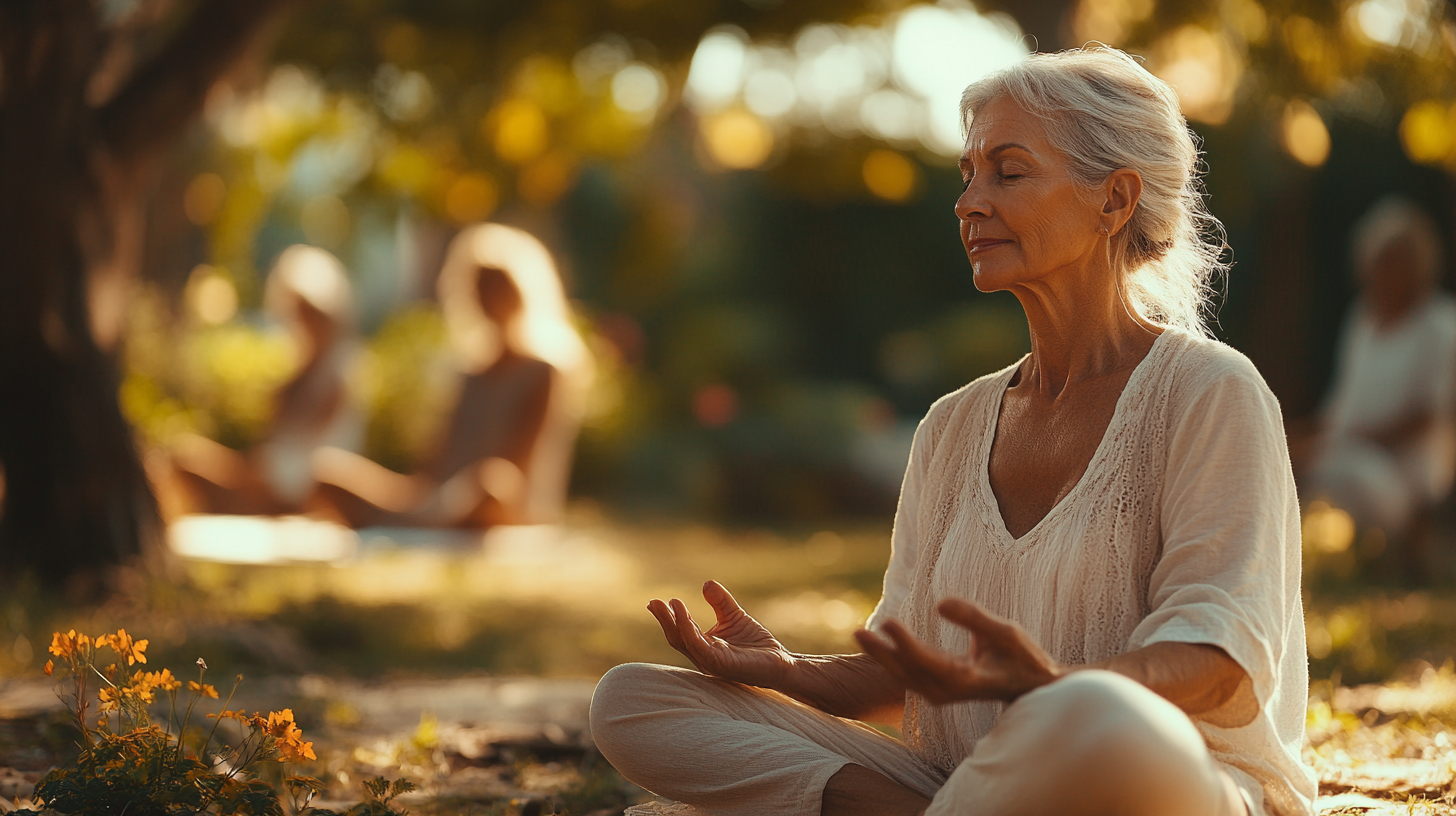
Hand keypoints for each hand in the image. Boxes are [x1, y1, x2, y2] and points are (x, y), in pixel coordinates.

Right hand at [649, 581, 793, 687]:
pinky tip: (687, 619)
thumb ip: (720, 602)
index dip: (668, 617)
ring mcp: (713, 663)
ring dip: (677, 624)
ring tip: (671, 604)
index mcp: (704, 647)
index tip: (655, 601)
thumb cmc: (756, 644)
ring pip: (687, 644)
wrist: (781, 662)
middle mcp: (704, 657)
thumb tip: (706, 583)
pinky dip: (692, 633)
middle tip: (653, 602)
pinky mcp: (724, 666)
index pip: (680, 632)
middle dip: (665, 621)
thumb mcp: (734, 616)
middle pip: (678, 639)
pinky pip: (703, 650)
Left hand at [854, 598, 1060, 703]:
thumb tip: (940, 603)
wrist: (1029, 686)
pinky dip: (892, 662)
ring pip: (905, 676)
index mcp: (967, 678)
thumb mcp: (1005, 632)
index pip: (928, 661)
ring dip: (882, 657)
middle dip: (881, 652)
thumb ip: (973, 617)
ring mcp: (943, 694)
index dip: (905, 643)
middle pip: (908, 672)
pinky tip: (877, 645)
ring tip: (860, 635)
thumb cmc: (1020, 656)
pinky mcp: (939, 690)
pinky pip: (909, 677)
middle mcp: (950, 691)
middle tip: (857, 632)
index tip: (887, 621)